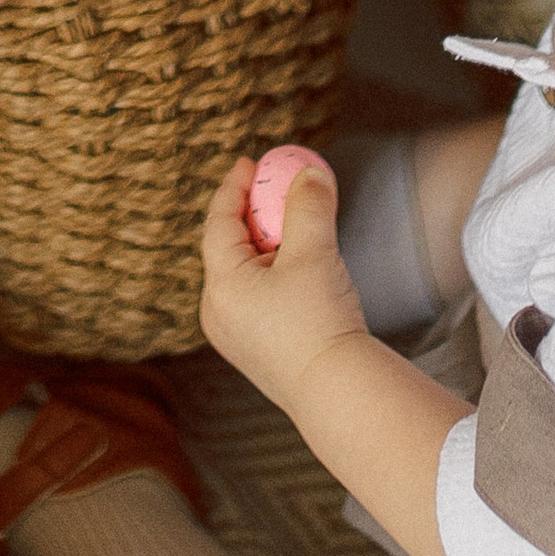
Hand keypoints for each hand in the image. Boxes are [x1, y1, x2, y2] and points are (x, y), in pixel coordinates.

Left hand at [198, 151, 369, 413]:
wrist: (337, 392)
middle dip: (252, 215)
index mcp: (220, 286)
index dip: (235, 187)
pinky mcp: (255, 352)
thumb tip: (310, 173)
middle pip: (229, 247)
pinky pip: (256, 299)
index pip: (219, 222)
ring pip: (244, 275)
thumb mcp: (314, 253)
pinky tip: (301, 272)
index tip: (249, 162)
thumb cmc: (319, 322)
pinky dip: (273, 274)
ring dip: (266, 246)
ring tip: (295, 229)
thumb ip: (309, 206)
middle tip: (276, 191)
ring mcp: (234, 336)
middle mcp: (217, 312)